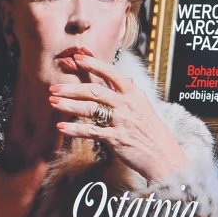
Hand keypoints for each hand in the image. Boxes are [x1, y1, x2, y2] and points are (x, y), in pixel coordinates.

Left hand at [50, 53, 188, 182]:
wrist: (164, 157)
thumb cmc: (154, 133)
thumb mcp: (145, 108)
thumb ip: (132, 94)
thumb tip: (127, 79)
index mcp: (134, 94)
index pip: (111, 73)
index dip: (93, 64)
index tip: (77, 59)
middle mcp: (127, 105)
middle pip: (94, 91)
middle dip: (71, 88)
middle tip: (54, 87)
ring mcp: (122, 121)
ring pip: (89, 109)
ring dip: (68, 105)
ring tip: (53, 102)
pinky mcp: (116, 139)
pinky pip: (90, 131)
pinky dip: (74, 129)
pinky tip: (61, 127)